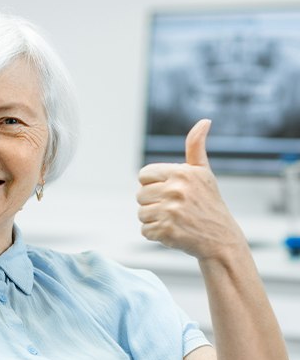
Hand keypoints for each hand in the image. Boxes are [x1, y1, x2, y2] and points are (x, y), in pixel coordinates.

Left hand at [137, 119, 245, 260]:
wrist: (220, 238)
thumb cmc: (209, 204)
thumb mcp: (203, 173)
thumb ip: (196, 148)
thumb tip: (204, 121)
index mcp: (182, 173)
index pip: (143, 174)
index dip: (152, 184)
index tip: (167, 191)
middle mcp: (176, 190)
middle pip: (140, 195)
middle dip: (152, 203)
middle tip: (173, 209)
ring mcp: (171, 211)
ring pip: (141, 213)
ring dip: (153, 219)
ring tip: (174, 220)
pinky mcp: (166, 231)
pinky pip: (145, 231)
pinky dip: (155, 234)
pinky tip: (172, 231)